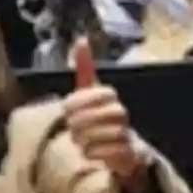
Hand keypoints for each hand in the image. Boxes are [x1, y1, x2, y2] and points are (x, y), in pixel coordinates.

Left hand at [62, 38, 145, 182]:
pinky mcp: (127, 154)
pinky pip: (114, 151)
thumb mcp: (90, 94)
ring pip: (111, 133)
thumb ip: (85, 69)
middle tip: (70, 127)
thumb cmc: (100, 117)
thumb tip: (81, 39)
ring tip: (77, 140)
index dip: (80, 100)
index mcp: (111, 98)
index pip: (100, 93)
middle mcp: (122, 114)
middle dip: (83, 120)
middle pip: (107, 113)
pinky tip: (86, 152)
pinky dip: (96, 153)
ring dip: (88, 137)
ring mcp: (126, 134)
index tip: (64, 108)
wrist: (121, 148)